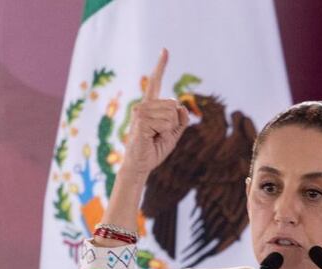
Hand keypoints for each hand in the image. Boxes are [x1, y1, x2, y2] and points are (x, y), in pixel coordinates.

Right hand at [123, 48, 190, 177]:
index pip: (155, 82)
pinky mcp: (140, 121)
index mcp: (151, 106)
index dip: (161, 66)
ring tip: (155, 137)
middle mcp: (143, 105)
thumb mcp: (173, 134)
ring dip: (169, 130)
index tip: (165, 50)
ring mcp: (140, 112)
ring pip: (171, 114)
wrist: (141, 165)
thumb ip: (181, 121)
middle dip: (173, 123)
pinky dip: (164, 134)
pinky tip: (152, 138)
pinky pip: (166, 123)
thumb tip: (182, 106)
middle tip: (159, 134)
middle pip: (174, 105)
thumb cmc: (154, 148)